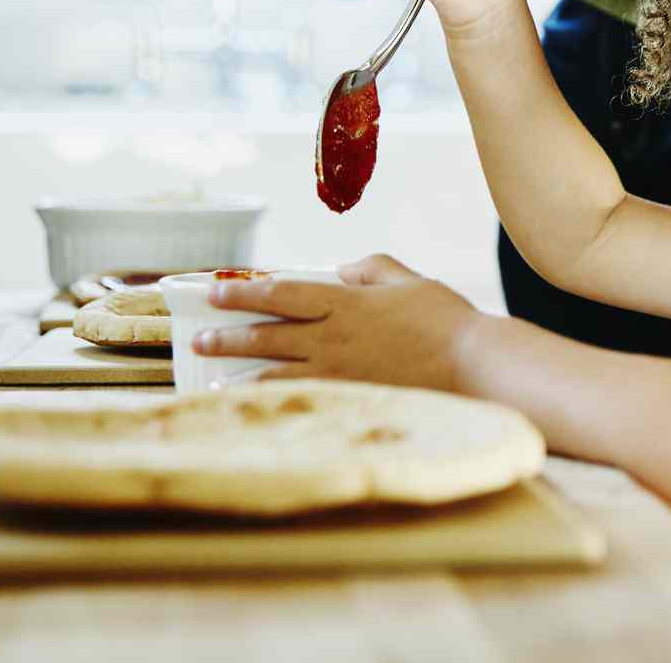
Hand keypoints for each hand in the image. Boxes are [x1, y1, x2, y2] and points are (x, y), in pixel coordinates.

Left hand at [195, 254, 479, 391]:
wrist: (471, 366)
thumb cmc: (446, 320)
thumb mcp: (408, 280)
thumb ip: (371, 268)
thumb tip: (342, 269)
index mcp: (345, 303)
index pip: (281, 294)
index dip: (243, 294)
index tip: (214, 293)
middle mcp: (333, 338)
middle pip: (268, 336)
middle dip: (228, 335)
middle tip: (199, 337)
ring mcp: (339, 373)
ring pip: (275, 372)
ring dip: (240, 371)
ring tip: (213, 374)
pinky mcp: (350, 399)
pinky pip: (299, 398)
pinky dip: (270, 398)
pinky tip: (254, 402)